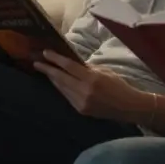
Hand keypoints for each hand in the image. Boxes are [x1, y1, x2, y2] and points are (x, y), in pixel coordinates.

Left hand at [34, 50, 149, 121]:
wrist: (128, 107)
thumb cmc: (119, 85)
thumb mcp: (105, 71)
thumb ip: (87, 68)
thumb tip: (72, 63)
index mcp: (92, 79)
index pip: (69, 66)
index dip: (56, 59)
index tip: (45, 53)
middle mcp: (84, 91)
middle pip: (61, 78)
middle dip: (48, 70)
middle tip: (37, 63)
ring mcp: (81, 102)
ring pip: (62, 88)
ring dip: (53, 79)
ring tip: (46, 71)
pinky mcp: (81, 110)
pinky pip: (67, 96)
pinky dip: (62, 88)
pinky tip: (57, 83)